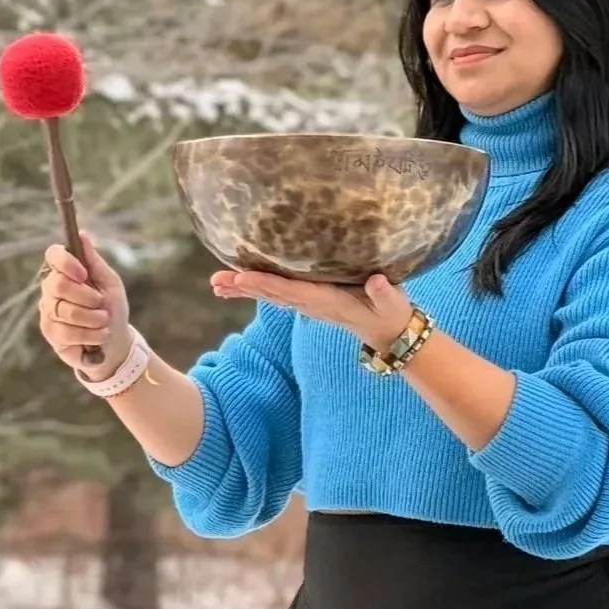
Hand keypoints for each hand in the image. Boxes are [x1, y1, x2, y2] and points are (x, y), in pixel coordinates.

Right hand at [36, 231, 134, 378]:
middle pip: (58, 284)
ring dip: (93, 318)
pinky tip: (99, 336)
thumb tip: (82, 234)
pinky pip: (66, 331)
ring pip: (65, 310)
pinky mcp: (50, 332)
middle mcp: (52, 289)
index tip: (83, 274)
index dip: (66, 262)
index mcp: (66, 271)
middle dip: (86, 297)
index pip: (53, 255)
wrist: (115, 342)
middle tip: (100, 303)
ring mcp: (48, 310)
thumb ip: (94, 261)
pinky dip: (89, 335)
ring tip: (103, 322)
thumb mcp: (110, 283)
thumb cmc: (112, 308)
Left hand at [212, 269, 413, 348]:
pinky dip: (257, 288)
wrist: (388, 331)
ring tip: (217, 284)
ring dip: (244, 289)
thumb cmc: (391, 312)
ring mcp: (309, 304)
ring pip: (271, 295)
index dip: (266, 284)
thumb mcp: (392, 303)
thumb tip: (377, 281)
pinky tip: (239, 284)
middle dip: (244, 287)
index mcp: (327, 301)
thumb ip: (385, 293)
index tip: (242, 278)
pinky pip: (278, 293)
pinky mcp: (310, 299)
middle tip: (216, 282)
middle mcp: (312, 303)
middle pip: (272, 294)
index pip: (291, 292)